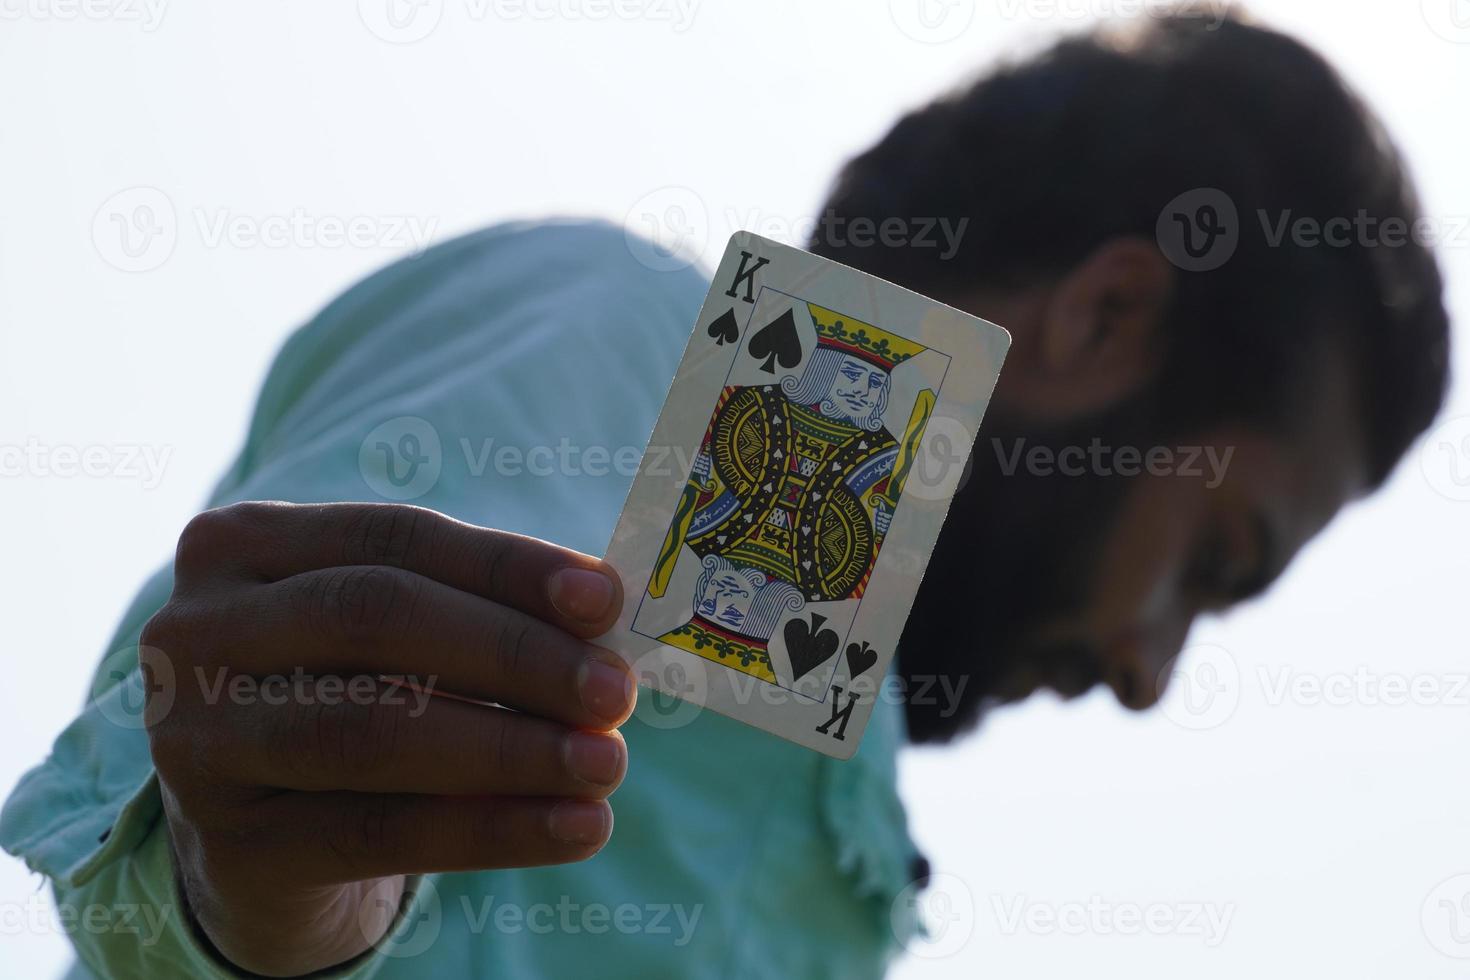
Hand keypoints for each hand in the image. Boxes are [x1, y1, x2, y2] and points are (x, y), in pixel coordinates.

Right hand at [139, 501, 635, 976]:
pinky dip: (493, 829)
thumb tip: (604, 611)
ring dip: (512, 748)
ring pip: (372, 730)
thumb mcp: (395, 640)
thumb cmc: (352, 698)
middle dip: (515, 654)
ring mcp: (197, 740)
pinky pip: (379, 831)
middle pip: (377, 618)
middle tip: (614, 692)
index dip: (508, 566)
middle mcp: (198, 631)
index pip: (396, 537)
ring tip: (606, 764)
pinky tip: (575, 827)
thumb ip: (478, 611)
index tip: (606, 600)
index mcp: (243, 545)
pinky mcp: (231, 844)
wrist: (259, 837)